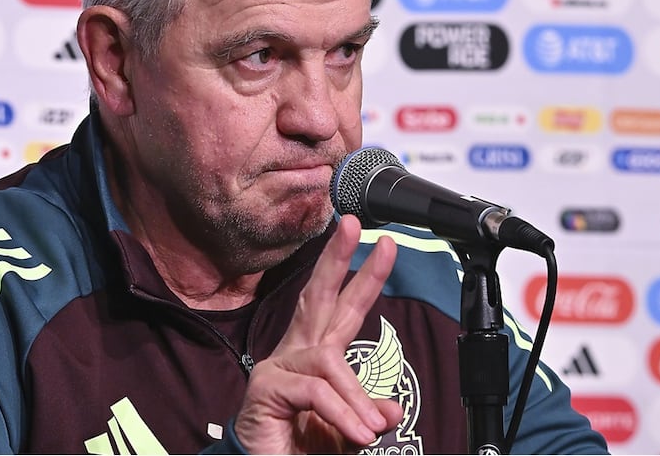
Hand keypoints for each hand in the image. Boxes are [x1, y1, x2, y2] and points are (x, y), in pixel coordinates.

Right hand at [233, 215, 402, 453]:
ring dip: (356, 398)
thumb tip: (393, 408)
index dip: (363, 277)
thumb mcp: (347, 432)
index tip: (384, 245)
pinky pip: (316, 390)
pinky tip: (356, 434)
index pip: (342, 308)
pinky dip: (341, 412)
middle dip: (337, 258)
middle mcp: (295, 353)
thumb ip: (367, 413)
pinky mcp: (266, 387)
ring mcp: (277, 367)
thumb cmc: (298, 451)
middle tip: (354, 226)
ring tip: (370, 431)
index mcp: (316, 357)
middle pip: (317, 296)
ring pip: (329, 361)